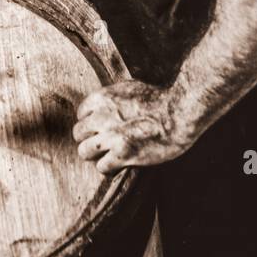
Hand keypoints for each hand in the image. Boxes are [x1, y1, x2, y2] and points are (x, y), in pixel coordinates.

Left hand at [72, 81, 197, 172]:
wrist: (177, 113)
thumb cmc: (158, 99)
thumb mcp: (128, 88)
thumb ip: (110, 99)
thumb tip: (99, 108)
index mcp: (102, 98)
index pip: (80, 114)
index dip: (90, 122)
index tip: (100, 127)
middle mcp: (101, 117)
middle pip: (78, 134)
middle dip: (89, 138)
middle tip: (102, 143)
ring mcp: (111, 137)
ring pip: (84, 152)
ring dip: (95, 155)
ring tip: (107, 155)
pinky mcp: (122, 155)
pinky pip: (102, 167)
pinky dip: (108, 168)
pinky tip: (118, 164)